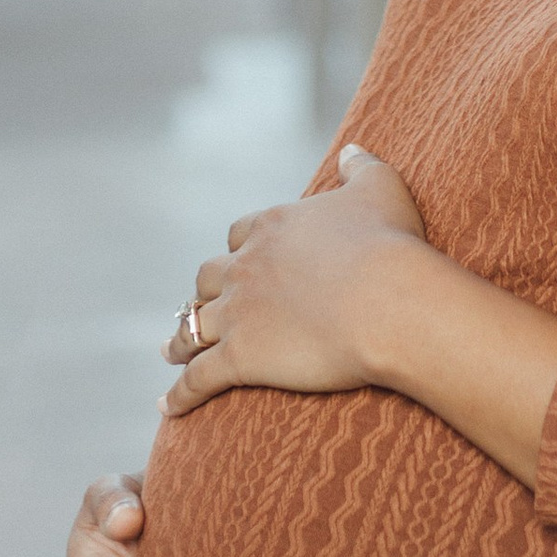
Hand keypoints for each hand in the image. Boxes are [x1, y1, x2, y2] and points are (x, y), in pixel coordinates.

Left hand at [162, 145, 428, 419]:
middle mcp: (246, 267)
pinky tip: (165, 407)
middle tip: (200, 305)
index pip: (240, 234)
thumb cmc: (390, 244)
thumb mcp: (380, 189)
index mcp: (272, 227)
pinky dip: (179, 395)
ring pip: (193, 326)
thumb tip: (350, 150)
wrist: (389, 301)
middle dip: (204, 291)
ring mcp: (238, 313)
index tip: (240, 260)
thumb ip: (360, 167)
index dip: (240, 249)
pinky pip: (198, 379)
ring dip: (179, 339)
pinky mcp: (239, 358)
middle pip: (208, 278)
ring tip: (169, 350)